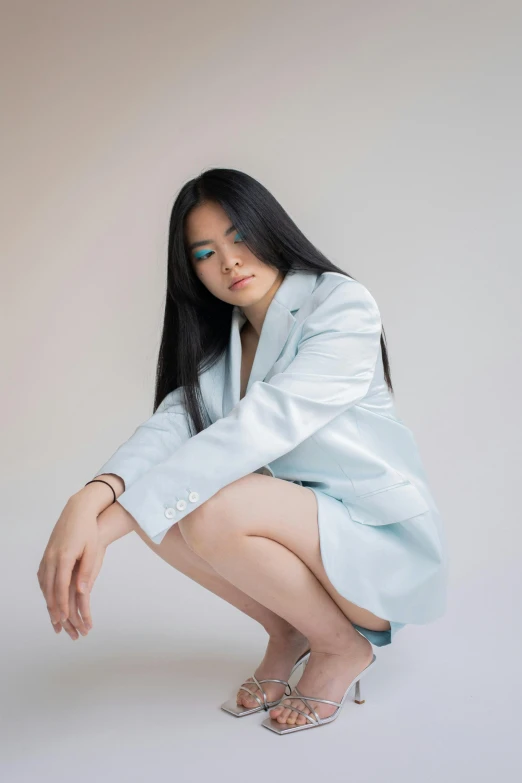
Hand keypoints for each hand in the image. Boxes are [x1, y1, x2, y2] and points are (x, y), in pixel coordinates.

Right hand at [37, 495, 105, 638]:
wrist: (77, 510)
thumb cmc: (88, 530)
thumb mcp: (92, 550)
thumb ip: (86, 571)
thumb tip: (83, 592)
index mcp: (64, 557)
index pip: (61, 587)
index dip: (62, 605)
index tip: (64, 619)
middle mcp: (52, 557)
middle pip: (50, 589)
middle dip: (54, 607)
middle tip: (57, 624)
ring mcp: (47, 555)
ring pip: (44, 583)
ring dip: (48, 599)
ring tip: (53, 614)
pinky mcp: (47, 553)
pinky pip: (43, 575)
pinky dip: (45, 588)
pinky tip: (49, 595)